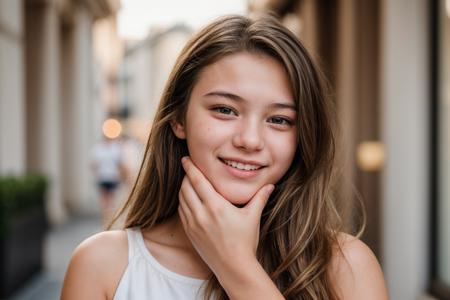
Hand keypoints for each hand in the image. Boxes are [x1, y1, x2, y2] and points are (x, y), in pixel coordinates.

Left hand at [177, 156, 273, 275]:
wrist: (234, 267)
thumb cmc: (245, 242)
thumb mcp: (253, 217)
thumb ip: (260, 198)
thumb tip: (270, 185)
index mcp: (216, 206)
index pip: (198, 181)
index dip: (190, 168)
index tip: (186, 159)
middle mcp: (201, 214)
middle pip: (186, 187)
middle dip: (186, 176)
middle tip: (189, 169)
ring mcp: (193, 224)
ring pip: (182, 199)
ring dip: (183, 188)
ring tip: (188, 182)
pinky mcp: (190, 233)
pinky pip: (182, 212)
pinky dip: (183, 202)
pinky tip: (189, 200)